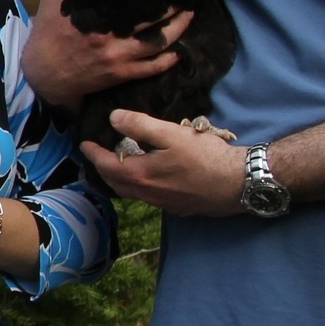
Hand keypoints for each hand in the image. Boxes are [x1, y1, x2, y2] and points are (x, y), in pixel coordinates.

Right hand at [22, 0, 192, 107]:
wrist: (44, 76)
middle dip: (173, 8)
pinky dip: (170, 59)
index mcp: (94, 15)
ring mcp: (117, 57)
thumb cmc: (49, 34)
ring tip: (189, 15)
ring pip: (158, 43)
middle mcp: (109, 36)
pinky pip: (152, 67)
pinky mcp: (121, 74)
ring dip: (178, 30)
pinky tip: (180, 50)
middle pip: (152, 20)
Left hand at [83, 110, 246, 216]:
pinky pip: (148, 197)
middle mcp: (148, 194)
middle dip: (103, 169)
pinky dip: (138, 186)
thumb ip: (140, 125)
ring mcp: (163, 203)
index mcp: (141, 175)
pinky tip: (147, 176)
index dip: (93, 153)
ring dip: (120, 179)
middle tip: (97, 156)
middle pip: (116, 183)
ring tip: (119, 164)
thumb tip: (113, 118)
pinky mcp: (178, 207)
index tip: (84, 144)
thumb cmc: (206, 157)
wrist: (240, 183)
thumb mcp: (172, 134)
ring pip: (132, 192)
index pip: (106, 165)